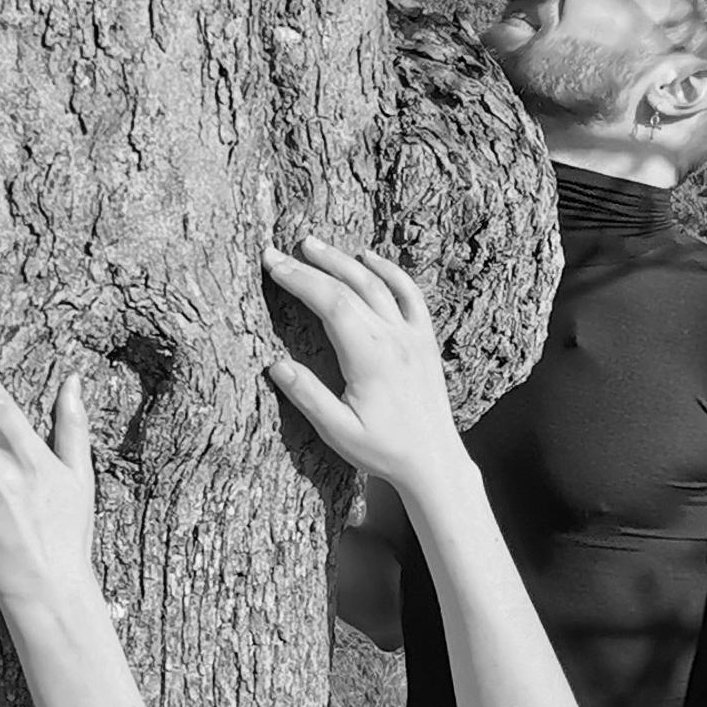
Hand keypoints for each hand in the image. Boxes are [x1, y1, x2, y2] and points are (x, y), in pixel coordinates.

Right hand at [259, 233, 463, 501]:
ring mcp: (413, 336)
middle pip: (350, 286)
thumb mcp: (338, 432)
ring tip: (312, 245)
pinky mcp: (425, 340)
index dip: (300, 280)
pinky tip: (368, 258)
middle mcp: (394, 339)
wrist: (434, 461)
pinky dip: (390, 271)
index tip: (272, 264)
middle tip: (278, 251)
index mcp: (371, 358)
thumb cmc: (384, 451)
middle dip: (311, 266)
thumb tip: (275, 364)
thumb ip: (307, 396)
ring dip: (343, 261)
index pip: (331, 303)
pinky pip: (410, 293)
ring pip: (378, 283)